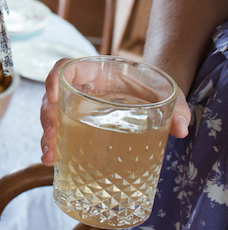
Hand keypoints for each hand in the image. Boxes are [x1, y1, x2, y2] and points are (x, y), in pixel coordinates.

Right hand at [40, 55, 191, 164]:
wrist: (154, 98)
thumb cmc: (156, 90)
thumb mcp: (167, 93)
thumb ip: (176, 107)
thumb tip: (182, 129)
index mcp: (97, 72)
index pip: (66, 66)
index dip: (54, 78)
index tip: (54, 96)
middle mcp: (82, 89)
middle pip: (53, 96)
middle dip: (48, 117)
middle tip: (52, 136)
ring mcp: (78, 108)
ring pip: (53, 117)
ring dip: (47, 136)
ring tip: (50, 156)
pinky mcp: (80, 127)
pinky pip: (62, 134)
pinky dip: (56, 147)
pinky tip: (55, 163)